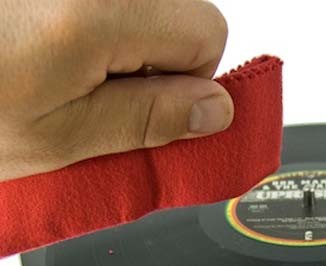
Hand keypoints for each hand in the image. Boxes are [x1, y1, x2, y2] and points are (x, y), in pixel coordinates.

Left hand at [0, 0, 232, 181]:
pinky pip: (109, 10)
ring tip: (64, 77)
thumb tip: (215, 111)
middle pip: (179, 14)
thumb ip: (149, 119)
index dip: (192, 82)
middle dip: (157, 64)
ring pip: (146, 13)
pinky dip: (95, 36)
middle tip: (102, 98)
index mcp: (98, 11)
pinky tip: (52, 58)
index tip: (150, 108)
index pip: (207, 31)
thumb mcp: (61, 135)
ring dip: (123, 50)